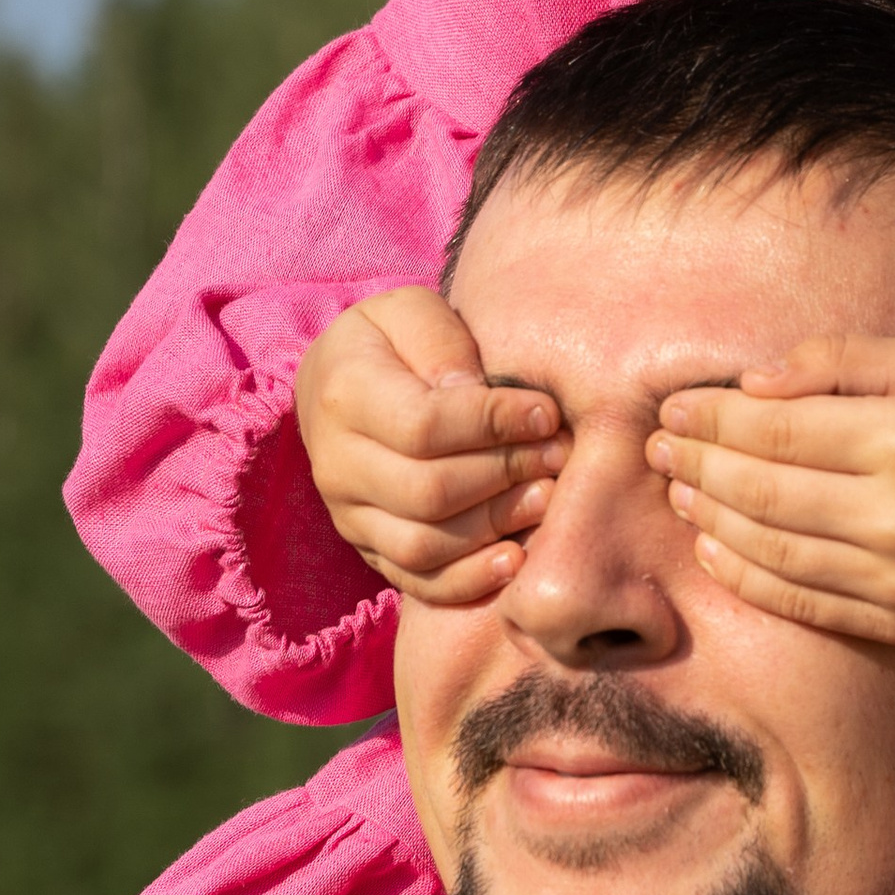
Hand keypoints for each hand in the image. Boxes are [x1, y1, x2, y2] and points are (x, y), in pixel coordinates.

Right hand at [297, 287, 566, 602]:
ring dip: (495, 526)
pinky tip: (516, 560)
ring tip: (545, 498)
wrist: (337, 384)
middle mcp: (337, 464)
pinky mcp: (369, 549)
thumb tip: (479, 395)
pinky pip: (418, 582)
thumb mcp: (411, 313)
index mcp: (343, 395)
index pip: (424, 426)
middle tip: (558, 455)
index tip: (545, 413)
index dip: (494, 424)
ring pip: (423, 546)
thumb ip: (443, 345)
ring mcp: (349, 515)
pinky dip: (469, 580)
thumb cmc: (391, 341)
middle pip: (428, 492)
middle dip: (506, 475)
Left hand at [648, 334, 894, 643]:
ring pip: (769, 551)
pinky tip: (713, 543)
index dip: (711, 420)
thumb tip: (749, 387)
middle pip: (762, 493)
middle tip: (658, 448)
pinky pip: (797, 600)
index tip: (672, 408)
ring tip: (678, 489)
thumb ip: (837, 364)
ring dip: (709, 518)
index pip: (777, 432)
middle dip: (697, 466)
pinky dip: (743, 573)